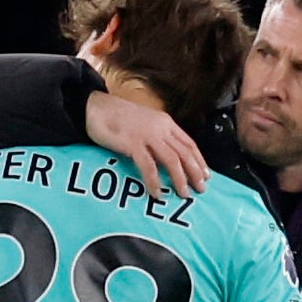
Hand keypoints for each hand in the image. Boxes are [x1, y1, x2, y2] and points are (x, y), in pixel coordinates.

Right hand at [84, 90, 209, 198]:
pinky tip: (158, 193)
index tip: (206, 175)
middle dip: (195, 172)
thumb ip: (156, 137)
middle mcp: (160, 128)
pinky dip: (155, 181)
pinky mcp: (132, 143)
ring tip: (184, 194)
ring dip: (180, 179)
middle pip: (185, 152)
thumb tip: (166, 158)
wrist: (95, 107)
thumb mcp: (144, 123)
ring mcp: (147, 135)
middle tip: (201, 189)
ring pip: (172, 159)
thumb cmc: (117, 118)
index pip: (189, 143)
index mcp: (165, 122)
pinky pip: (148, 166)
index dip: (199, 160)